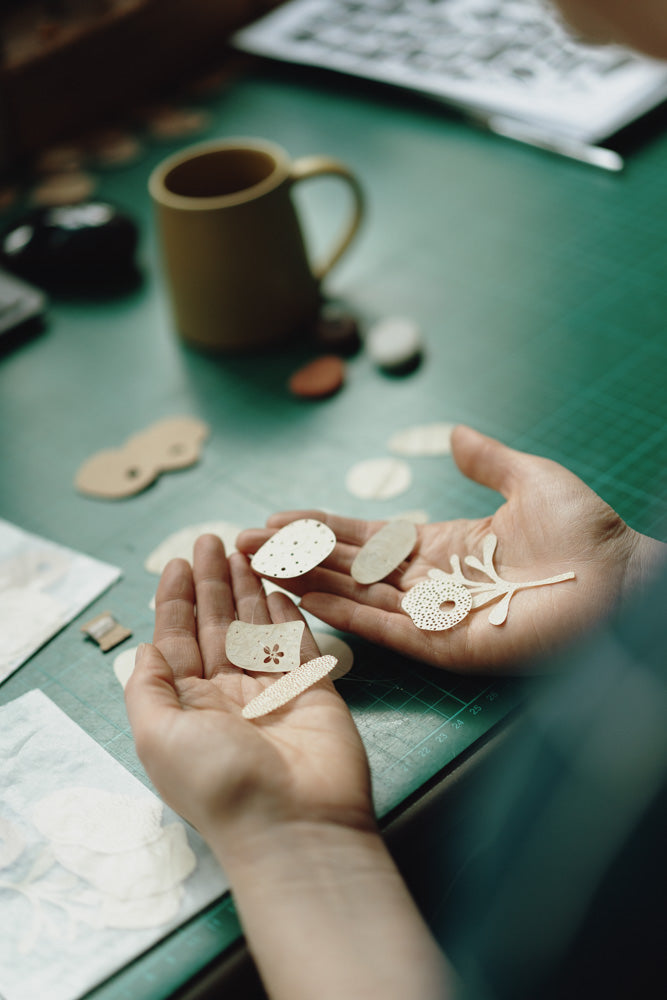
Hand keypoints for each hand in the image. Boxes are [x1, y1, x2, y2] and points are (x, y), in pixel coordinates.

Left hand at [124, 535, 373, 865]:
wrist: (295, 824)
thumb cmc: (220, 782)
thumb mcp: (158, 737)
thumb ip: (147, 688)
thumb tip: (144, 648)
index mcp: (187, 705)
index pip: (178, 640)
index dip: (176, 600)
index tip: (178, 562)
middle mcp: (227, 694)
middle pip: (216, 625)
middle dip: (211, 583)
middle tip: (211, 540)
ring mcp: (270, 690)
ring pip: (254, 626)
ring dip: (246, 589)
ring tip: (242, 550)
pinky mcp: (310, 687)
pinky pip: (295, 641)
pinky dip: (285, 613)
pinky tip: (277, 586)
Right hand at [237, 426, 665, 672]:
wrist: (624, 583)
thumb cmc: (585, 534)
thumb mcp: (531, 479)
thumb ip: (488, 461)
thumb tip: (454, 434)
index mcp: (442, 546)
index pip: (366, 537)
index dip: (319, 527)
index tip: (274, 518)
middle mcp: (427, 582)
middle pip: (346, 566)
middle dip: (293, 554)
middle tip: (238, 542)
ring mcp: (431, 616)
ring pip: (353, 595)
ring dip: (302, 580)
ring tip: (253, 564)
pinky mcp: (443, 645)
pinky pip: (382, 628)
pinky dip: (341, 613)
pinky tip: (301, 598)